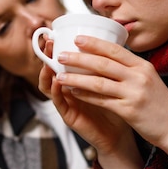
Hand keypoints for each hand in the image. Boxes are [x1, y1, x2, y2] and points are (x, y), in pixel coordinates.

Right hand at [38, 39, 133, 154]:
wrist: (121, 135)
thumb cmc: (118, 107)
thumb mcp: (112, 82)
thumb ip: (106, 66)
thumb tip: (111, 39)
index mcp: (78, 80)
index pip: (63, 62)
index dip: (57, 48)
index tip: (56, 33)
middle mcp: (69, 90)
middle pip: (52, 71)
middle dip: (47, 56)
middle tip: (49, 42)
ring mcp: (68, 104)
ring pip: (50, 87)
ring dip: (46, 73)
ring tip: (48, 61)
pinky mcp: (70, 118)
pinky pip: (60, 104)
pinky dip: (57, 93)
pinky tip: (58, 82)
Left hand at [51, 35, 167, 150]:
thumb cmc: (160, 104)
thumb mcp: (149, 79)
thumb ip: (131, 69)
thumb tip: (109, 57)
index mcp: (143, 66)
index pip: (115, 50)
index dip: (94, 43)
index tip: (77, 39)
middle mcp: (139, 77)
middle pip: (103, 63)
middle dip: (79, 58)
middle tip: (61, 55)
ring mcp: (134, 93)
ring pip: (99, 82)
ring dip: (76, 77)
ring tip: (60, 74)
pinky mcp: (129, 111)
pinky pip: (102, 101)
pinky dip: (85, 95)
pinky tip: (73, 92)